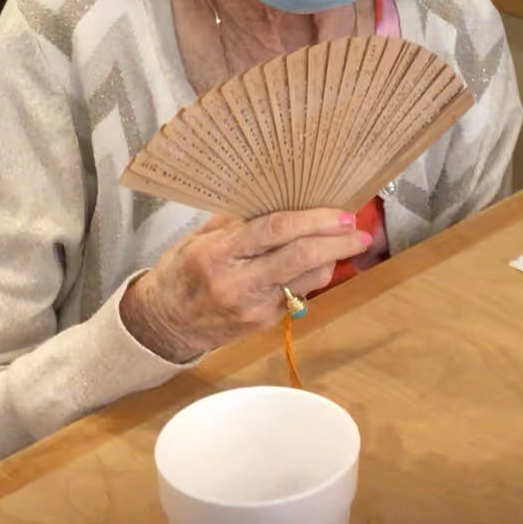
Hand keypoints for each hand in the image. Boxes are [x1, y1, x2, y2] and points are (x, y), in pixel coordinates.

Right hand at [119, 209, 370, 362]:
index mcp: (218, 254)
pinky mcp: (264, 324)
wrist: (164, 324)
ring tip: (347, 241)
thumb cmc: (181, 271)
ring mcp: (254, 308)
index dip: (312, 219)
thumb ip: (238, 222)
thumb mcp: (200, 238)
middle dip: (336, 241)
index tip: (340, 212)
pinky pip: (299, 294)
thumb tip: (283, 199)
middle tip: (358, 229)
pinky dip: (314, 275)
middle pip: (300, 257)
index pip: (274, 230)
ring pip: (308, 280)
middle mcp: (238, 283)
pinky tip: (321, 261)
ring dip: (333, 258)